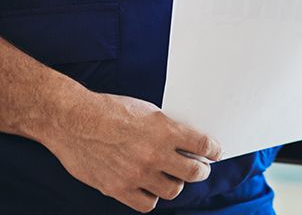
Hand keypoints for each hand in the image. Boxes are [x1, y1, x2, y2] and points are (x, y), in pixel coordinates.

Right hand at [41, 91, 219, 212]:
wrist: (72, 120)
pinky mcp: (117, 188)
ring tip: (172, 178)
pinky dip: (151, 197)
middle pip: (194, 173)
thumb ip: (168, 129)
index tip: (215, 153)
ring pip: (172, 191)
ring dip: (175, 184)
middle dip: (200, 171)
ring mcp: (136, 174)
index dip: (214, 151)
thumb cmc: (109, 110)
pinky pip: (146, 204)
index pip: (204, 145)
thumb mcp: (148, 111)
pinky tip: (150, 188)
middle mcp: (154, 154)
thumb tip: (185, 143)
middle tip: (199, 169)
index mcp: (165, 130)